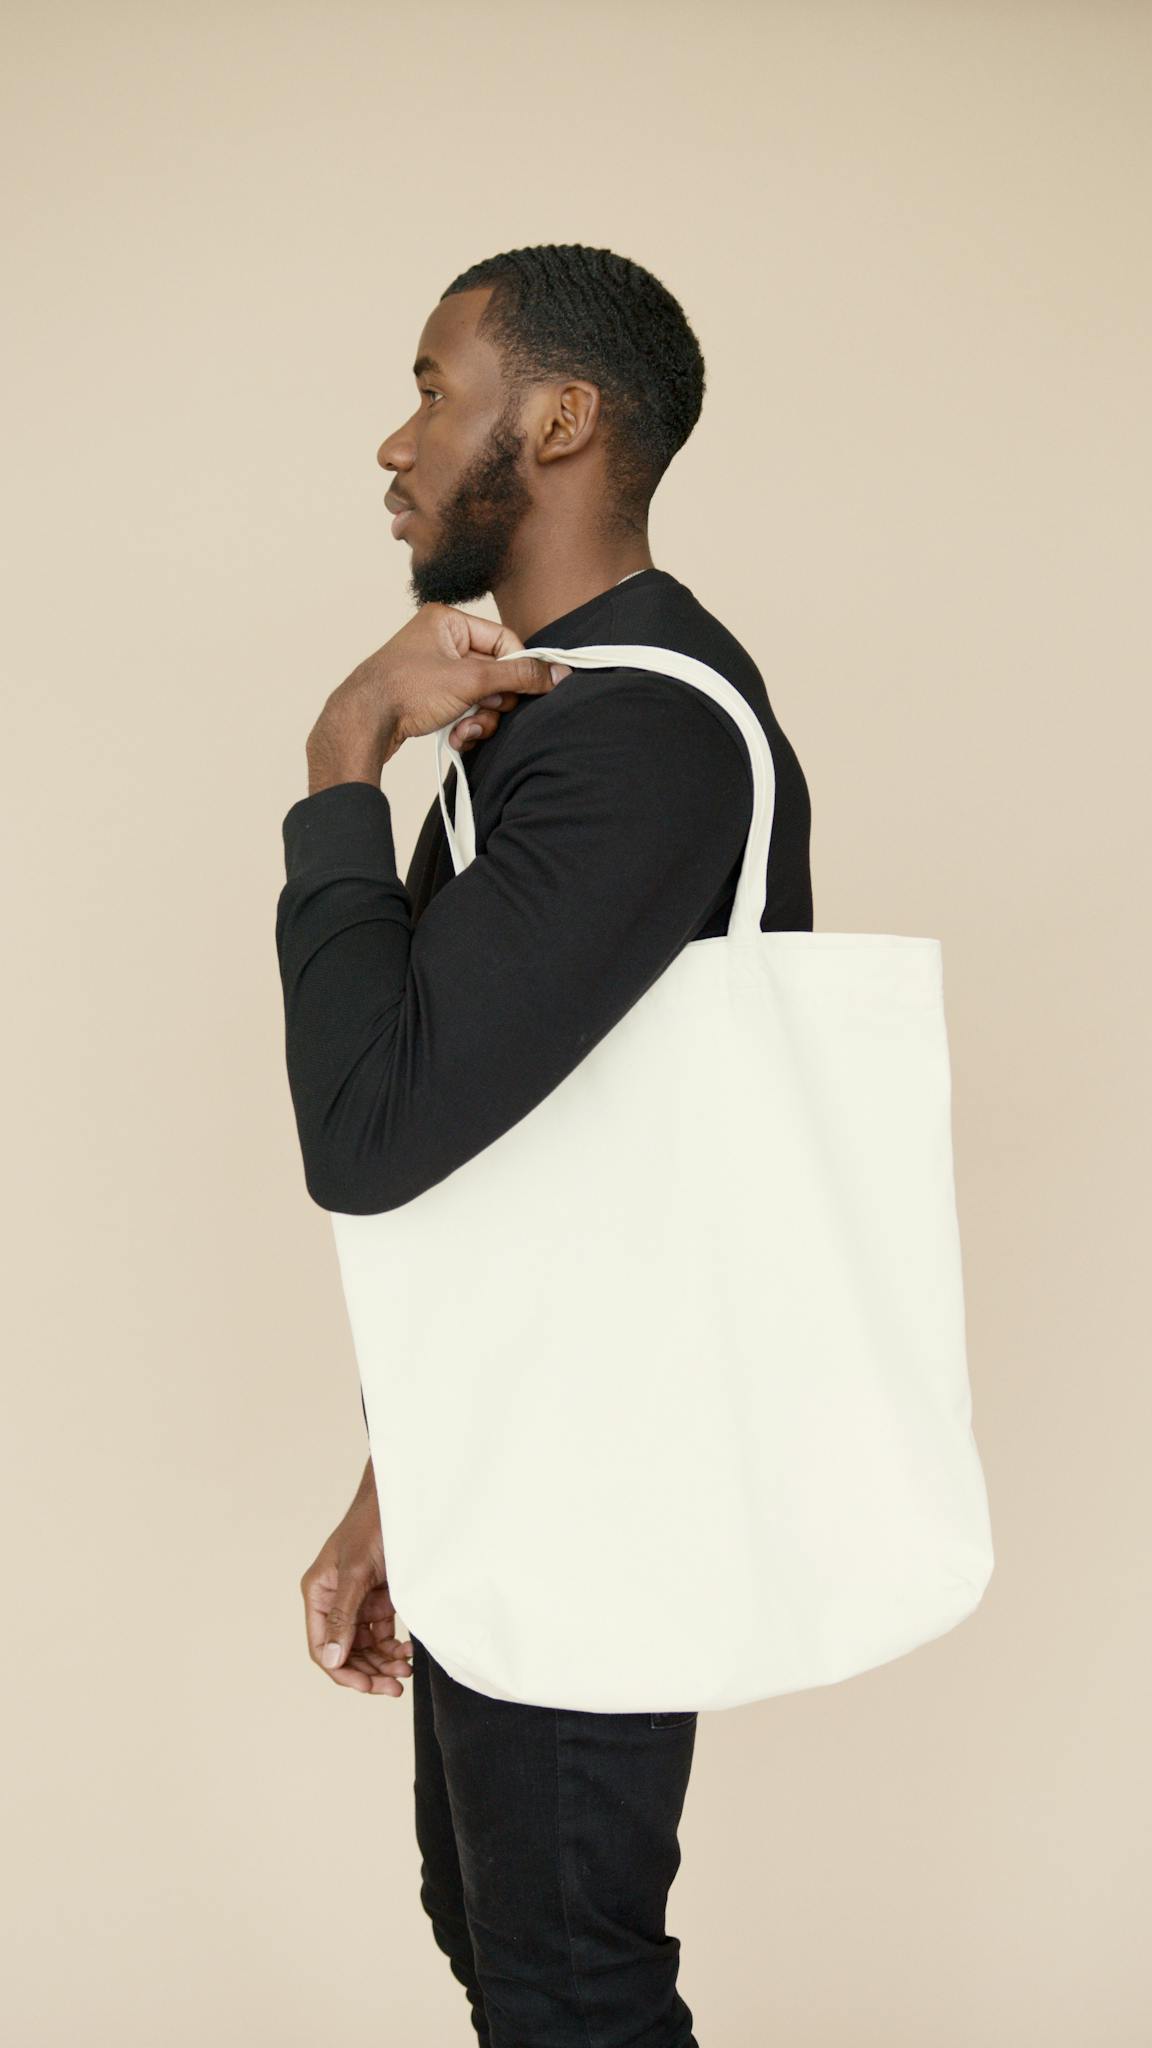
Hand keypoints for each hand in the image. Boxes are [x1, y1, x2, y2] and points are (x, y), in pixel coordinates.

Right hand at [300, 1468, 413, 1696]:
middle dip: (369, 1671)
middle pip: (345, 1651)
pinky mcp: (378, 1597)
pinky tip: (408, 1650)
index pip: (322, 1646)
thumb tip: (332, 1658)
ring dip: (383, 1662)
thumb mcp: (355, 1573)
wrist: (400, 1500)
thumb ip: (343, 1616)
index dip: (343, 1670)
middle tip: (395, 1686)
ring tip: (405, 1670)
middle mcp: (334, 1600)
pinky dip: (394, 1646)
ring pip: (366, 1646)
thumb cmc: (372, 1526)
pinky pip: (382, 1632)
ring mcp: (357, 1600)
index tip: (368, 1685)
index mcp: (318, 1594)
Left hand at [306, 603, 570, 790]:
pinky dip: (465, 724)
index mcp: (448, 622)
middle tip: (483, 712)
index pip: (504, 640)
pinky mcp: (429, 696)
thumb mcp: (471, 680)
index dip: (519, 668)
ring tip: (465, 730)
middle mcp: (441, 640)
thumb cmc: (406, 691)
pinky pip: (463, 707)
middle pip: (495, 671)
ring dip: (480, 718)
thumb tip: (556, 673)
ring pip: (480, 695)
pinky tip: (455, 737)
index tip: (533, 691)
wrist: (362, 723)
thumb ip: (517, 675)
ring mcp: (434, 670)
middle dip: (494, 701)